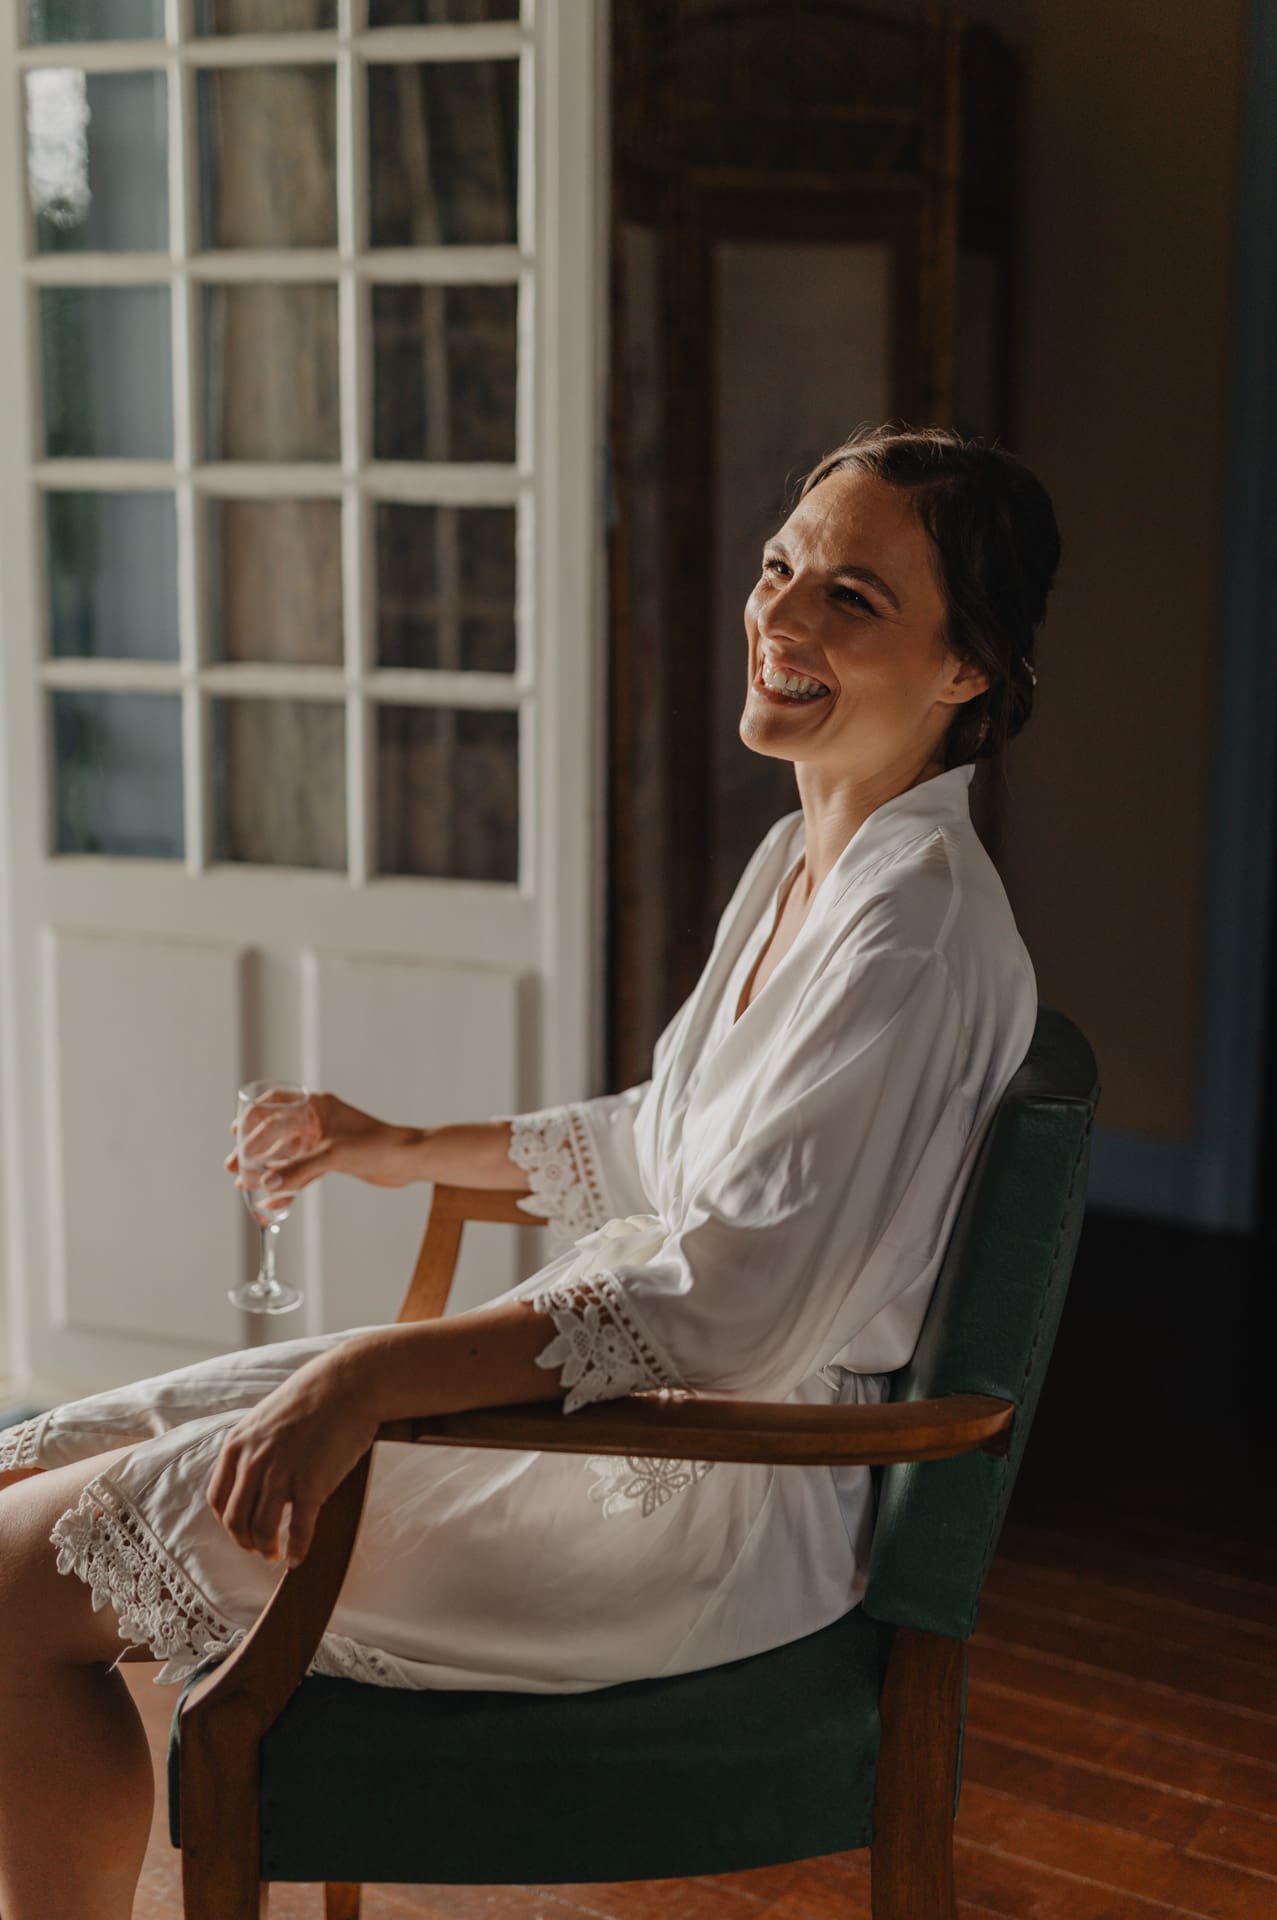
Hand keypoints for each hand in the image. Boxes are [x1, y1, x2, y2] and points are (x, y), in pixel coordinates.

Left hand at [205, 1345, 378, 1566]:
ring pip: (261, 1529)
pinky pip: (297, 1529)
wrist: (347, 1384)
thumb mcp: (266, 1417)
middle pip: (235, 1520)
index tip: (240, 1531)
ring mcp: (280, 1474)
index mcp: (238, 1444)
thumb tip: (256, 1476)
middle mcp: (253, 1462)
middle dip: (245, 1542)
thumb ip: (254, 1446)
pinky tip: (298, 1558)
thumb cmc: (313, 1397)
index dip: (227, 1522)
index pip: (218, 1498)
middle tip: (258, 1550)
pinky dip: (296, 1549)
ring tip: (276, 1555)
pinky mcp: (310, 1484)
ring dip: (266, 1549)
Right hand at [225, 1092, 417, 1211]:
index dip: (252, 1117)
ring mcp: (323, 1140)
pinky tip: (274, 1203)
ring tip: (244, 1185)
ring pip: (286, 1154)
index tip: (234, 1133)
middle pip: (276, 1132)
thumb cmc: (377, 1146)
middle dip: (253, 1150)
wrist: (408, 1160)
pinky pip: (301, 1171)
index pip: (276, 1103)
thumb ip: (299, 1170)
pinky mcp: (331, 1160)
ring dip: (266, 1169)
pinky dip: (287, 1184)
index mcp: (317, 1105)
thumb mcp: (334, 1156)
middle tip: (233, 1167)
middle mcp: (317, 1120)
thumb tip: (265, 1183)